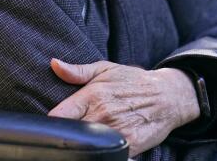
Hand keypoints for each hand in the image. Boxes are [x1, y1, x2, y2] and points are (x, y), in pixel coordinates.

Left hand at [48, 59, 199, 156]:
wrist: (168, 96)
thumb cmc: (132, 81)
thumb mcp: (105, 69)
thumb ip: (77, 71)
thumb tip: (54, 64)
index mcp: (92, 94)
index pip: (60, 115)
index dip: (51, 123)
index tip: (48, 126)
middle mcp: (102, 113)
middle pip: (71, 133)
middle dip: (66, 134)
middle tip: (66, 134)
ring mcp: (116, 130)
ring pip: (87, 145)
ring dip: (82, 144)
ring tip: (81, 141)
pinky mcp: (129, 145)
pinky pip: (107, 153)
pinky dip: (100, 152)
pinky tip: (98, 147)